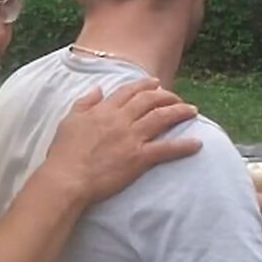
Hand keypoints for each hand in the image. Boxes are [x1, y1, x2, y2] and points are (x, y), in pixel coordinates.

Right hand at [44, 77, 201, 203]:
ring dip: (180, 112)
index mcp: (104, 110)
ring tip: (192, 111)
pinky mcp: (139, 158)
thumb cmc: (63, 153)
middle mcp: (121, 119)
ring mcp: (132, 138)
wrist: (67, 178)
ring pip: (162, 118)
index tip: (156, 84)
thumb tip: (97, 89)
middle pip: (150, 100)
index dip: (145, 85)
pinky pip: (166, 149)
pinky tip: (197, 144)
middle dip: (167, 96)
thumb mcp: (69, 121)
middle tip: (178, 98)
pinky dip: (184, 146)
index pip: (129, 91)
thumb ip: (85, 103)